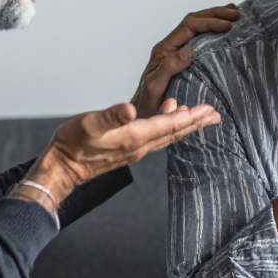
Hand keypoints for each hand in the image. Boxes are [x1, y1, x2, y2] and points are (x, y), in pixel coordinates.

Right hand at [15, 101, 220, 209]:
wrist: (62, 167)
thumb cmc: (73, 144)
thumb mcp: (90, 124)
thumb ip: (112, 116)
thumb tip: (131, 110)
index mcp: (135, 136)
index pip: (170, 124)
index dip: (190, 116)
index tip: (209, 109)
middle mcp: (140, 145)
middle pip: (174, 132)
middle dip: (196, 122)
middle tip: (215, 115)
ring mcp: (135, 149)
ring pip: (167, 135)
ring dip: (185, 125)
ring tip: (199, 117)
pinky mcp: (128, 149)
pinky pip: (156, 137)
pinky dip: (167, 126)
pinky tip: (167, 116)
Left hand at [131, 5, 237, 118]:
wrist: (142, 113)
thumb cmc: (148, 102)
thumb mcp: (155, 85)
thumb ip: (169, 67)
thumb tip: (190, 50)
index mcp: (164, 49)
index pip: (189, 26)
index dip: (209, 22)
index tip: (227, 25)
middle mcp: (170, 46)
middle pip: (193, 20)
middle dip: (215, 14)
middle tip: (236, 14)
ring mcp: (176, 52)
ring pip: (196, 27)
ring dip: (214, 18)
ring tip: (234, 15)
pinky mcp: (183, 60)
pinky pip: (198, 39)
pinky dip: (212, 31)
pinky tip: (224, 31)